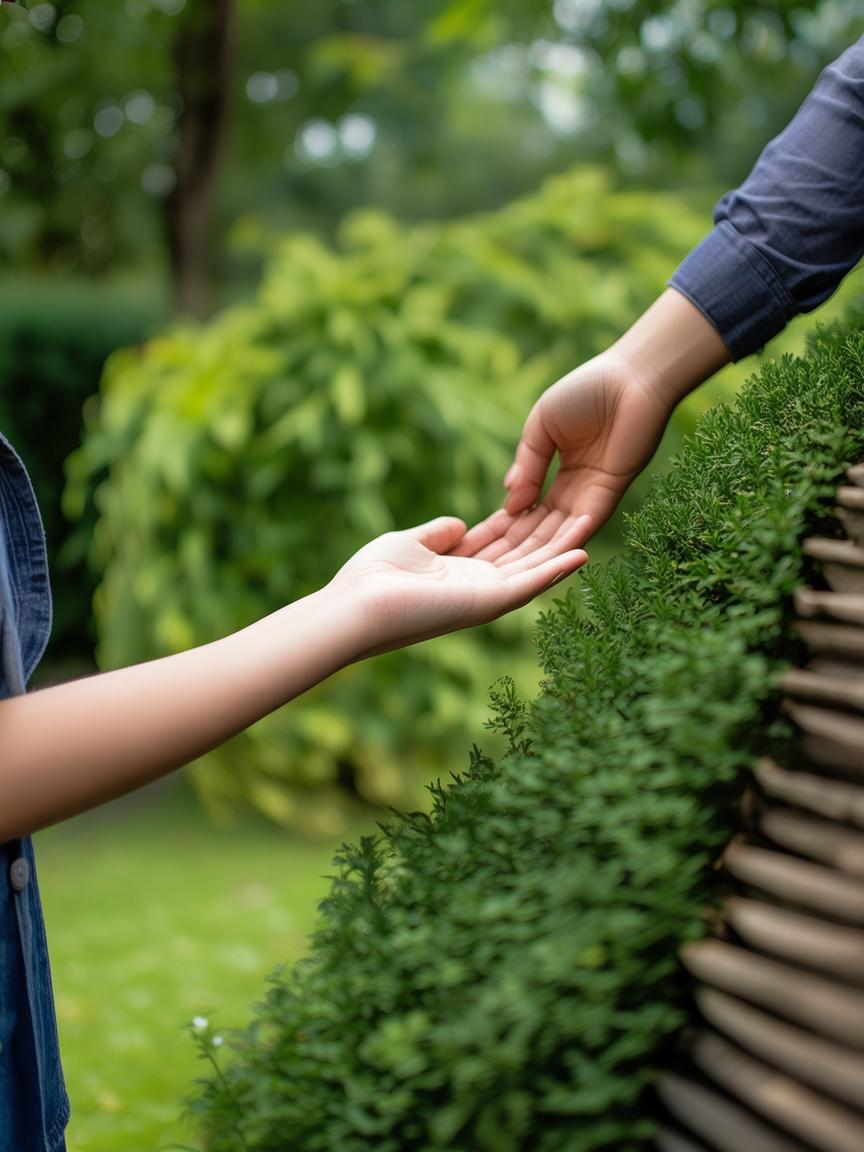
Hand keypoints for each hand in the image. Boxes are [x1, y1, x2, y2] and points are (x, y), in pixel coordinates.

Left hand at [330, 515, 588, 658]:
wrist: (357, 604)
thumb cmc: (373, 576)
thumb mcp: (412, 543)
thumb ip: (438, 535)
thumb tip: (460, 525)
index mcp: (461, 572)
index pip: (504, 546)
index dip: (528, 524)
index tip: (551, 500)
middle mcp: (478, 587)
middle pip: (527, 558)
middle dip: (555, 535)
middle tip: (587, 509)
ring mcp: (485, 597)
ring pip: (536, 571)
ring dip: (566, 551)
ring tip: (597, 527)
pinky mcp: (487, 603)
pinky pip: (530, 585)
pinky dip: (557, 570)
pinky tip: (582, 552)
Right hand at [449, 352, 668, 561]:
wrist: (631, 377)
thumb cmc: (586, 391)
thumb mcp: (541, 426)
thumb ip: (526, 464)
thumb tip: (508, 502)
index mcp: (552, 470)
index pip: (523, 510)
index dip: (501, 527)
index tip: (474, 546)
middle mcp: (572, 490)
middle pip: (538, 529)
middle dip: (513, 550)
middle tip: (484, 572)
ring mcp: (591, 495)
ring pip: (559, 533)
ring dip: (536, 552)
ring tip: (509, 572)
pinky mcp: (610, 493)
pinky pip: (585, 522)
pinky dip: (568, 537)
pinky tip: (548, 552)